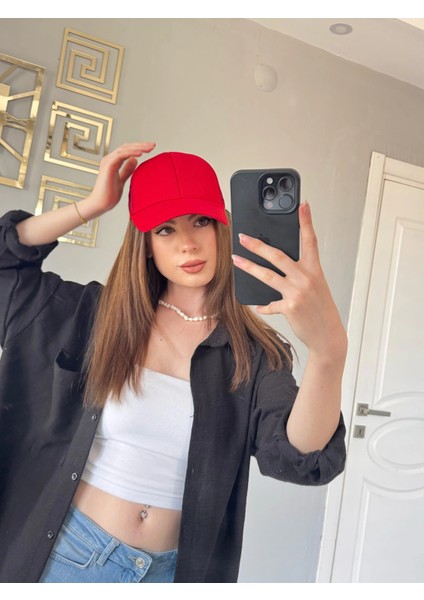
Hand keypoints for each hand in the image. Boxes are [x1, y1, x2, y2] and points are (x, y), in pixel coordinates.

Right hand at [86, 142, 155, 215]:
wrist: (100, 204)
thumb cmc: (108, 195)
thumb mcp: (122, 180)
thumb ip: (127, 170)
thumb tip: (135, 160)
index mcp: (113, 162)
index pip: (127, 150)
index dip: (139, 147)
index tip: (150, 148)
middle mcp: (109, 159)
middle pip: (126, 147)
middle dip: (141, 145)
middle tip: (153, 145)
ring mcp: (108, 162)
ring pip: (124, 149)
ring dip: (138, 147)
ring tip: (149, 148)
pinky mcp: (108, 166)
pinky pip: (120, 155)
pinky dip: (131, 152)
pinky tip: (140, 153)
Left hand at [232, 202, 346, 357]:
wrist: (327, 334)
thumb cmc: (320, 308)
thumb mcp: (315, 286)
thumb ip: (300, 273)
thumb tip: (276, 262)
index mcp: (315, 270)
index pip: (311, 240)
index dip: (306, 222)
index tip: (302, 205)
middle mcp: (307, 278)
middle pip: (278, 256)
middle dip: (257, 245)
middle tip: (243, 237)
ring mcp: (298, 293)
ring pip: (267, 276)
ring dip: (248, 267)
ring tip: (235, 260)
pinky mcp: (290, 307)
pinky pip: (269, 303)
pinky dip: (262, 304)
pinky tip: (257, 304)